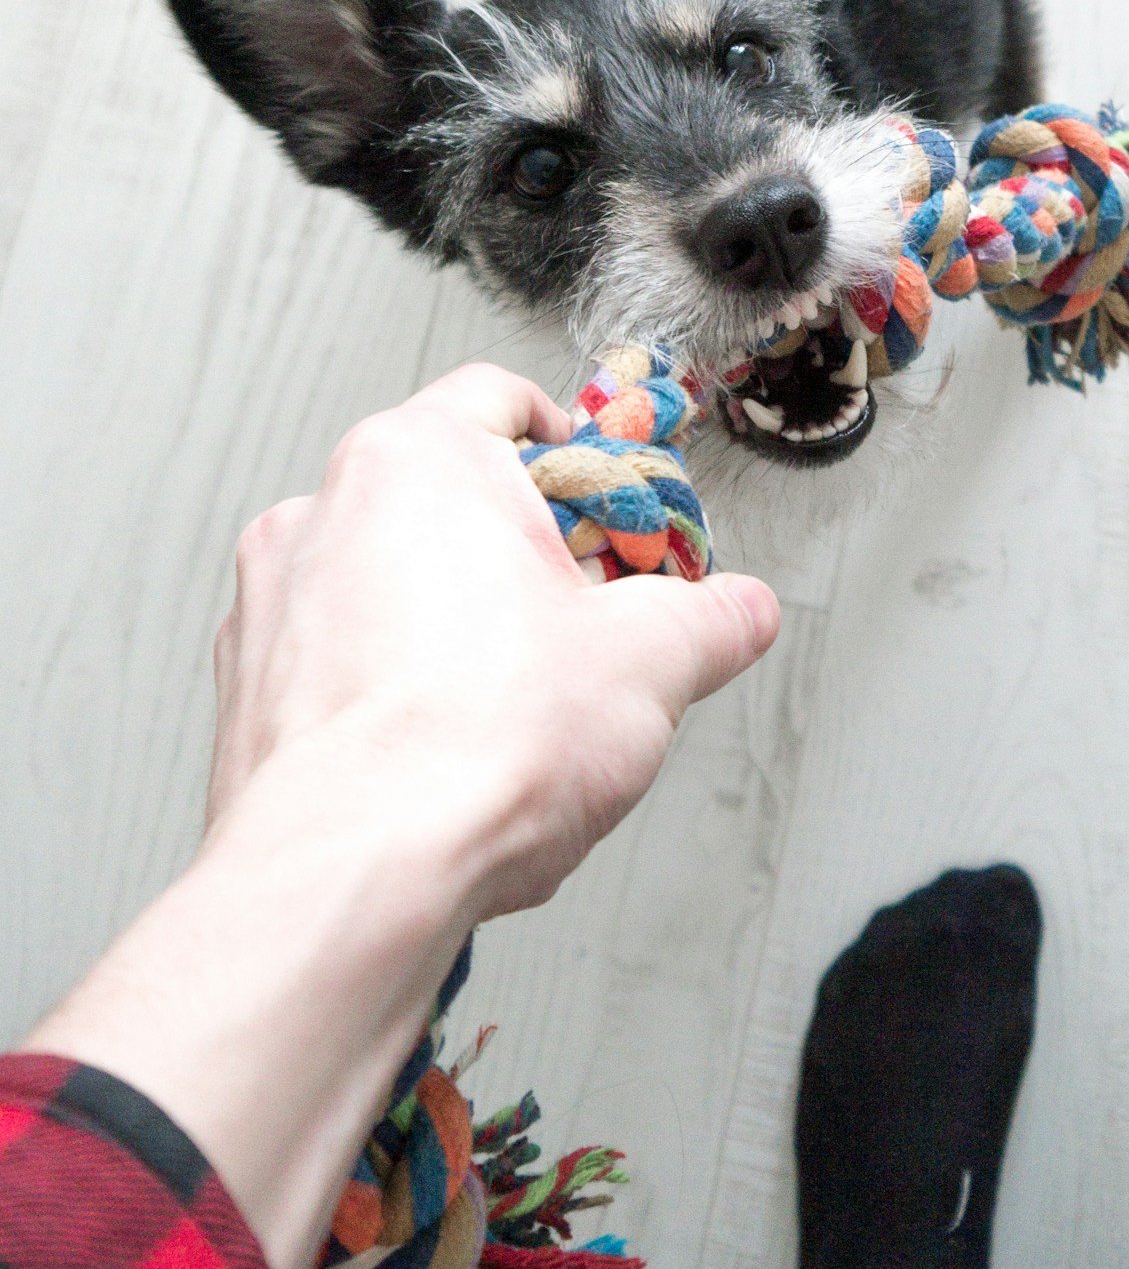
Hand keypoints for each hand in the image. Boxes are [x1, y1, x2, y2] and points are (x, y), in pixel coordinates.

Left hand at [25, 367, 777, 1268]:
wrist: (350, 878)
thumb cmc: (473, 746)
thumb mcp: (652, 663)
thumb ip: (711, 619)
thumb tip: (741, 612)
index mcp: (419, 457)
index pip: (499, 396)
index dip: (569, 444)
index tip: (602, 498)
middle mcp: (325, 507)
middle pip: (440, 492)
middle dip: (514, 548)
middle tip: (577, 611)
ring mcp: (269, 599)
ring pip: (379, 576)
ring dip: (444, 617)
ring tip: (510, 696)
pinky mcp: (242, 688)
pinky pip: (332, 657)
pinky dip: (384, 685)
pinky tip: (442, 751)